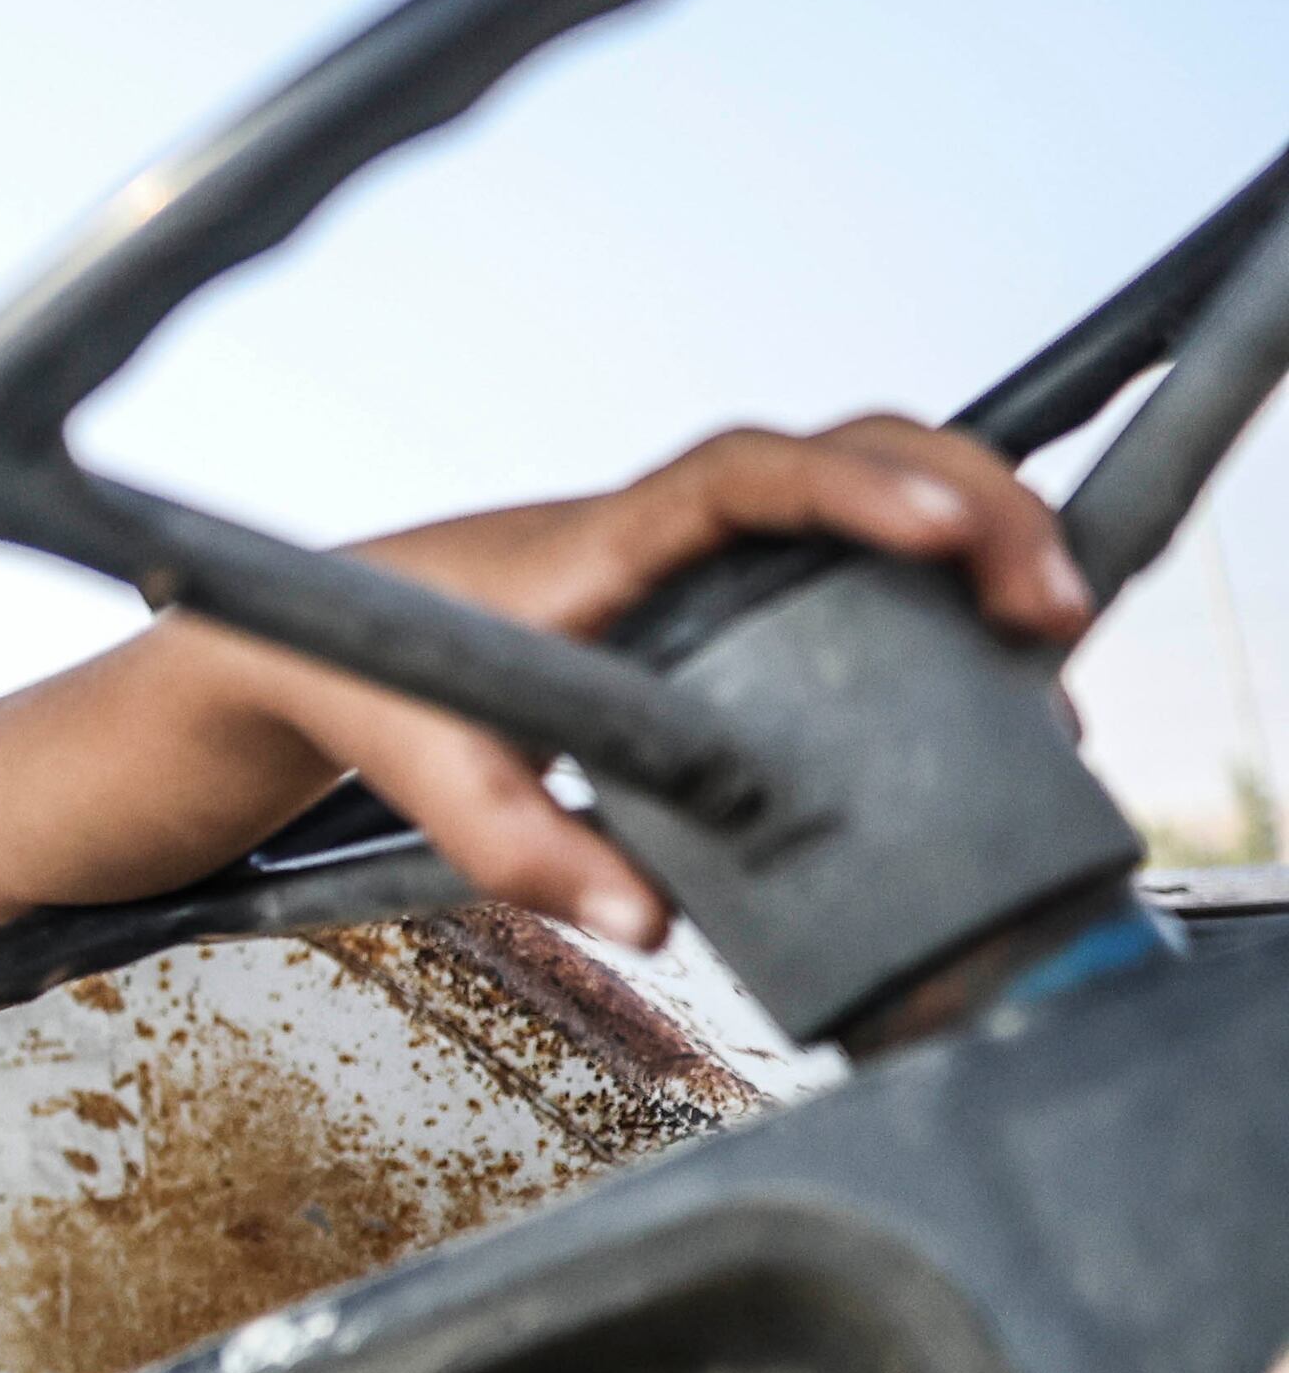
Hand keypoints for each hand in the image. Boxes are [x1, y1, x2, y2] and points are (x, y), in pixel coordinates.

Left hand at [254, 415, 1090, 947]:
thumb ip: (522, 850)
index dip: (849, 489)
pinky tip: (1004, 668)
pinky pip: (850, 552)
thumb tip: (648, 921)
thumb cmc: (372, 681)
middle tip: (1054, 608)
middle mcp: (666, 524)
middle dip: (971, 502)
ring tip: (1056, 642)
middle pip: (845, 451)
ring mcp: (702, 548)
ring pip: (866, 489)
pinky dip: (939, 582)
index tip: (942, 533)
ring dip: (977, 534)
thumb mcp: (431, 774)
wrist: (318, 631)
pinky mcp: (722, 586)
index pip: (738, 479)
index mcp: (598, 546)